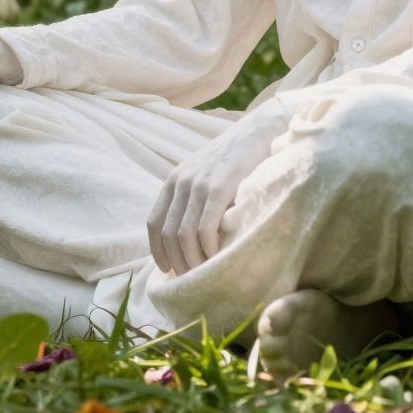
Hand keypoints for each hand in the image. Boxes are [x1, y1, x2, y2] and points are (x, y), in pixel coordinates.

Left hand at [147, 106, 284, 275]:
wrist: (257, 133)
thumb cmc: (234, 160)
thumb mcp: (204, 176)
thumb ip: (193, 200)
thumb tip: (187, 240)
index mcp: (173, 180)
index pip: (154, 223)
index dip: (158, 251)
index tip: (168, 270)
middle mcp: (181, 182)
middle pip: (168, 234)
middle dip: (178, 262)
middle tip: (192, 279)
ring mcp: (199, 184)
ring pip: (184, 236)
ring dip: (193, 261)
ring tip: (205, 274)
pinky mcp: (219, 188)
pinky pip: (205, 228)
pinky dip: (208, 249)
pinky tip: (217, 258)